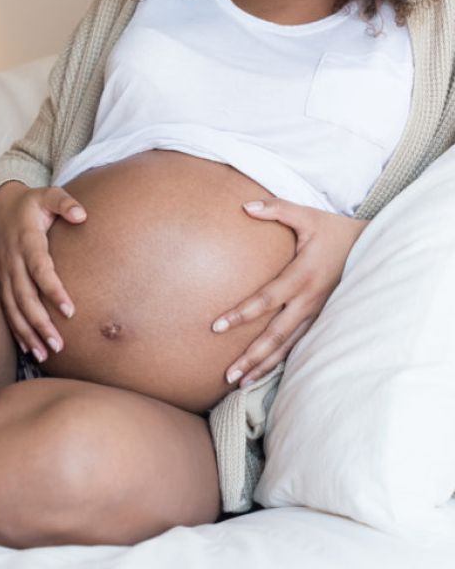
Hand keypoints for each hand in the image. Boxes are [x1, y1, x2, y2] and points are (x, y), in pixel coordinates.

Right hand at [0, 182, 86, 363]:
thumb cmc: (31, 204)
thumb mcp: (48, 195)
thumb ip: (65, 202)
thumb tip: (82, 215)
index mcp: (27, 240)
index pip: (40, 269)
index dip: (53, 290)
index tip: (69, 311)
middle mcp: (13, 260)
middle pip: (25, 296)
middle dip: (40, 323)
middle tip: (59, 344)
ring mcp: (5, 273)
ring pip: (14, 308)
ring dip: (28, 332)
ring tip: (45, 354)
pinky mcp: (3, 281)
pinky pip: (7, 310)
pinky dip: (16, 330)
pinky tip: (29, 349)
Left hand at [211, 198, 368, 389]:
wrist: (374, 248)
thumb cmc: (335, 231)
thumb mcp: (308, 215)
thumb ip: (277, 209)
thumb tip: (245, 206)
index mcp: (301, 277)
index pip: (266, 300)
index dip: (241, 314)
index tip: (216, 327)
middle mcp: (308, 301)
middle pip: (275, 335)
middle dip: (251, 357)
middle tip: (227, 375)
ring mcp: (317, 314)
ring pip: (287, 347)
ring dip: (264, 367)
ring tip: (240, 384)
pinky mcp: (322, 320)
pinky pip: (299, 345)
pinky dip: (281, 362)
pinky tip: (264, 375)